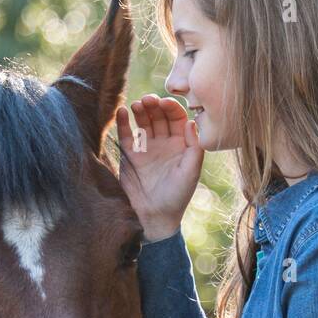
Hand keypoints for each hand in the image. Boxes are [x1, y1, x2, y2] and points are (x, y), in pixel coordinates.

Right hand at [115, 94, 204, 240]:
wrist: (153, 216)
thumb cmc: (177, 196)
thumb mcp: (191, 172)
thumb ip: (194, 147)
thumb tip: (191, 121)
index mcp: (181, 144)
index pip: (177, 117)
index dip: (171, 108)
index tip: (165, 103)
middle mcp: (164, 142)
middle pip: (159, 115)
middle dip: (154, 105)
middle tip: (148, 100)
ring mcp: (146, 147)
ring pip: (143, 121)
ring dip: (140, 110)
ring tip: (137, 105)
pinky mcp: (129, 154)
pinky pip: (125, 133)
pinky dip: (123, 121)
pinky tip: (122, 112)